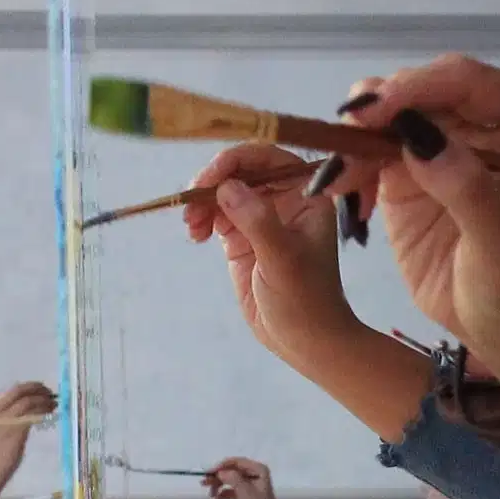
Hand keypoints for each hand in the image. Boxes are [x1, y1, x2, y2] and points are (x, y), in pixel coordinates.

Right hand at [0, 381, 55, 498]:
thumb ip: (6, 419)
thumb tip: (26, 411)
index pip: (10, 392)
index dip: (27, 387)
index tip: (38, 389)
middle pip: (18, 390)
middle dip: (36, 388)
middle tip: (49, 392)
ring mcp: (5, 419)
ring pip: (28, 400)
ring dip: (43, 399)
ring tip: (53, 402)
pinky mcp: (16, 429)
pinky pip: (32, 412)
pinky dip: (43, 409)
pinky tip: (50, 412)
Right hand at [183, 144, 369, 374]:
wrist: (304, 341)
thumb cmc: (306, 300)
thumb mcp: (283, 260)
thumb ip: (258, 221)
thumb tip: (227, 188)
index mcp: (307, 195)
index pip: (270, 158)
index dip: (238, 159)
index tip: (212, 178)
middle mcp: (285, 199)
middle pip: (242, 170)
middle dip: (215, 181)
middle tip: (193, 202)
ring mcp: (261, 217)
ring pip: (225, 191)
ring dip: (203, 201)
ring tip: (192, 226)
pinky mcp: (242, 238)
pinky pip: (216, 214)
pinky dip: (201, 218)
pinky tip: (195, 234)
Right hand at [202, 457, 288, 498]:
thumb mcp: (245, 491)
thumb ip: (232, 478)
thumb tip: (219, 472)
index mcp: (258, 470)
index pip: (236, 462)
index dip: (221, 466)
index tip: (208, 473)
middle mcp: (253, 474)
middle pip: (230, 471)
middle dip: (217, 478)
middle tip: (203, 484)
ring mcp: (248, 485)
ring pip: (228, 481)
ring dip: (218, 488)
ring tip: (212, 497)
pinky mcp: (244, 496)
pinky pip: (229, 491)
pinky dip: (222, 496)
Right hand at [336, 56, 499, 395]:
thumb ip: (468, 189)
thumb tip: (421, 138)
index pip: (468, 81)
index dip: (418, 88)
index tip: (375, 112)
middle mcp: (487, 119)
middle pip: (422, 88)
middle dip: (379, 109)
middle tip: (345, 143)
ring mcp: (445, 141)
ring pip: (389, 111)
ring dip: (356, 136)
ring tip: (338, 176)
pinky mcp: (409, 168)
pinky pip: (370, 147)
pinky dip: (349, 162)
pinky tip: (336, 188)